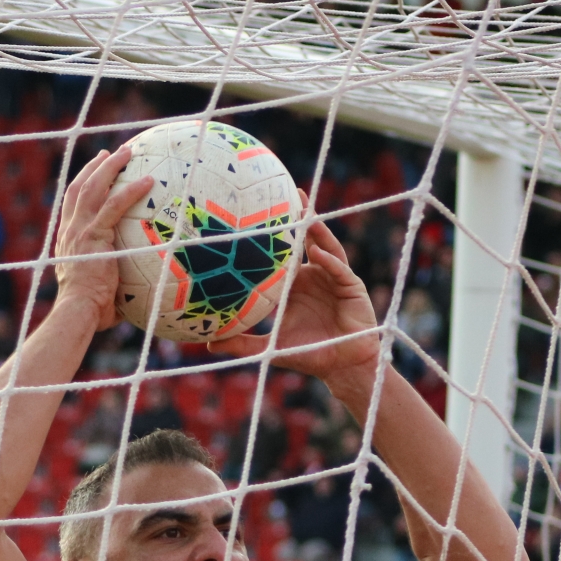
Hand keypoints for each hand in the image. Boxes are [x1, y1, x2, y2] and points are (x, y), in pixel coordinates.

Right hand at [51, 146, 155, 328]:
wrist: (78, 310)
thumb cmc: (90, 310)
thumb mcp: (100, 289)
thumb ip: (114, 280)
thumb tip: (138, 290)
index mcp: (67, 240)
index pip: (71, 204)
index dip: (82, 184)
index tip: (93, 171)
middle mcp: (70, 230)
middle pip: (79, 187)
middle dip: (95, 167)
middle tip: (111, 152)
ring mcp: (79, 230)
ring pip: (93, 187)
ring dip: (110, 166)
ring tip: (128, 152)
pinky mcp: (93, 234)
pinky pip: (115, 206)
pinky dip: (131, 191)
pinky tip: (149, 181)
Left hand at [205, 219, 379, 390]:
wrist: (342, 366)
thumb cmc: (309, 353)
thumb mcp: (270, 347)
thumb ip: (242, 343)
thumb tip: (209, 344)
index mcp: (296, 285)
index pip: (283, 255)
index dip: (275, 236)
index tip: (260, 216)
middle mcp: (315, 275)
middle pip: (307, 241)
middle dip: (299, 218)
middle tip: (287, 194)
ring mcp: (335, 278)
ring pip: (326, 247)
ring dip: (316, 230)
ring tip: (305, 212)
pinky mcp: (352, 286)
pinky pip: (339, 269)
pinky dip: (328, 260)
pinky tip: (316, 252)